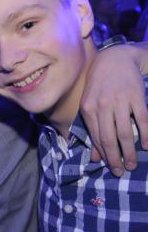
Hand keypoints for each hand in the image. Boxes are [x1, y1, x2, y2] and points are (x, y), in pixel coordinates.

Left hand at [81, 43, 147, 175]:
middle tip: (123, 171)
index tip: (112, 168)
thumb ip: (92, 130)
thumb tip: (95, 157)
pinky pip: (142, 119)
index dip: (105, 156)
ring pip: (125, 132)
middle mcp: (103, 106)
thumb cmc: (99, 86)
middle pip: (110, 138)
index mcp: (88, 110)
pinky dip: (145, 134)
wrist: (114, 59)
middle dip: (116, 158)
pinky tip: (147, 145)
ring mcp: (120, 101)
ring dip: (130, 151)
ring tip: (133, 164)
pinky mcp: (136, 96)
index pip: (97, 138)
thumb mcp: (90, 106)